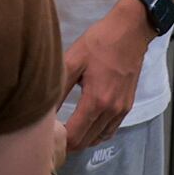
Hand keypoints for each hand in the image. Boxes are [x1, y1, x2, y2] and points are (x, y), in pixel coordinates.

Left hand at [60, 2, 151, 151]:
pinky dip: (97, 133)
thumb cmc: (99, 42)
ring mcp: (122, 109)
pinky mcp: (127, 105)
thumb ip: (58, 89)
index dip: (59, 142)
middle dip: (68, 143)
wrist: (130, 31)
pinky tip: (86, 126)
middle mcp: (111, 110)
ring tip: (66, 132)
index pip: (75, 136)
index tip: (46, 138)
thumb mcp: (72, 61)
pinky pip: (111, 130)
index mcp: (96, 100)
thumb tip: (43, 111)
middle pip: (86, 142)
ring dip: (82, 139)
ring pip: (99, 138)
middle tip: (52, 136)